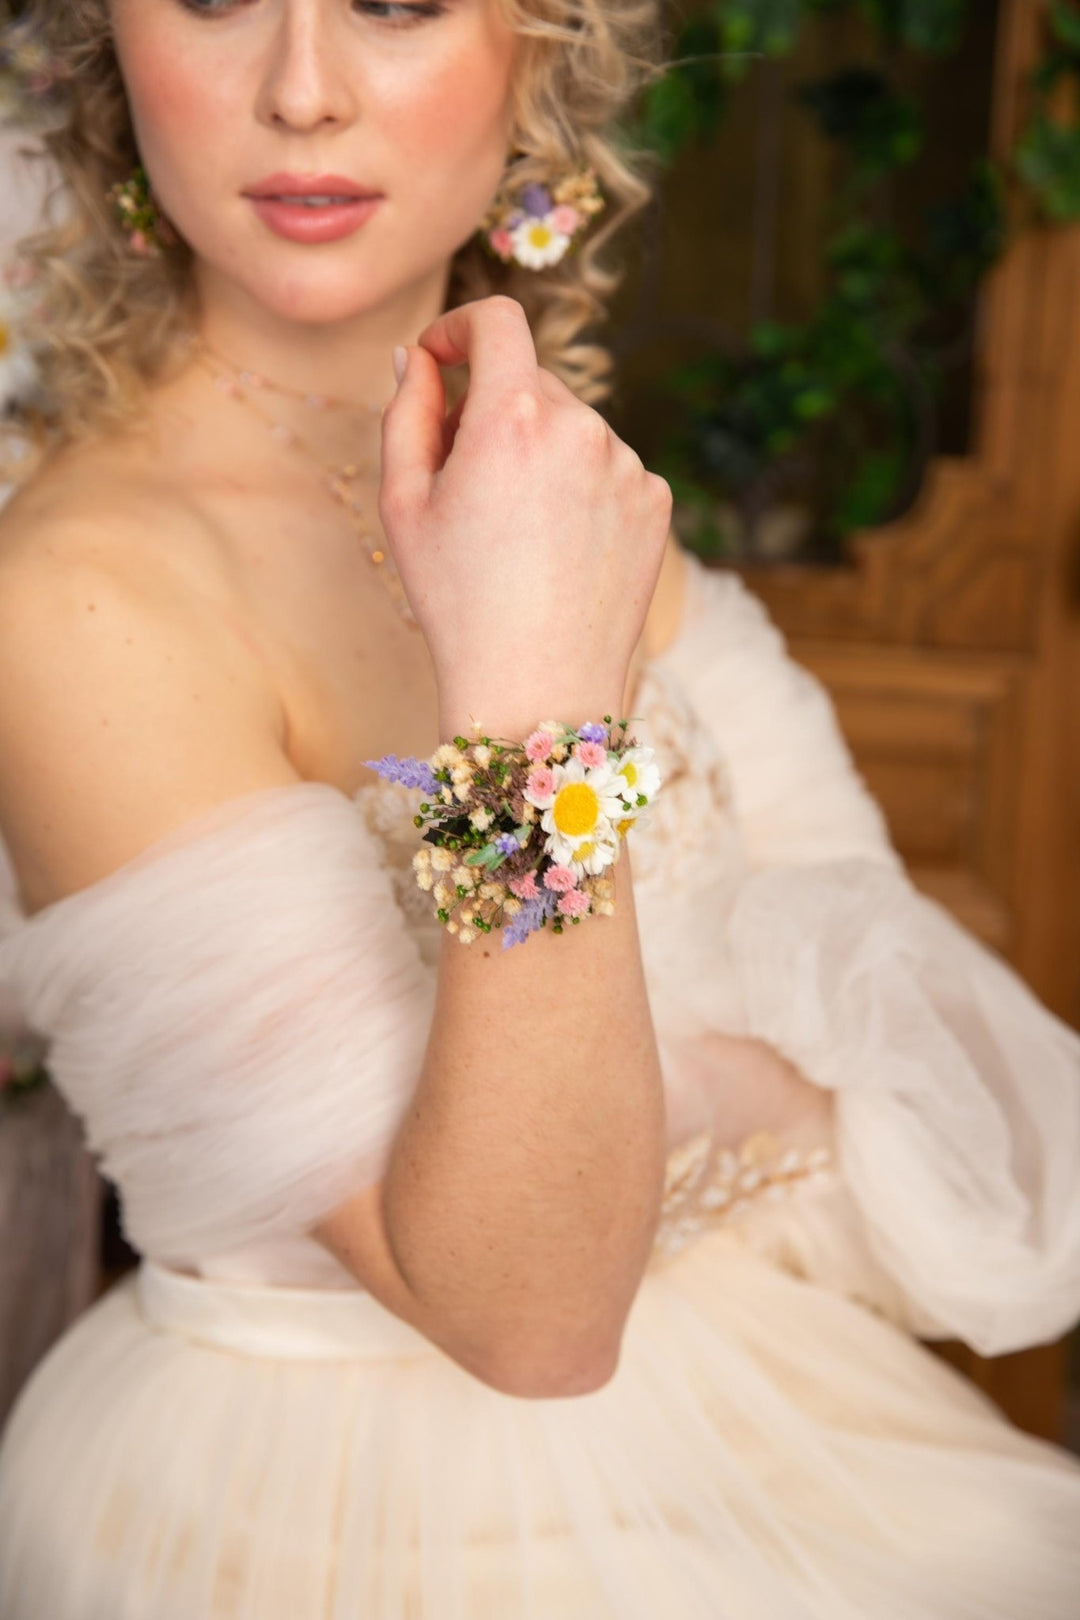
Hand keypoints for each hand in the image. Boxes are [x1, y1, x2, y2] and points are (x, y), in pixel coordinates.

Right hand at [379, 296, 671, 737]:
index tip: (443, 359)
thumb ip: (408, 411)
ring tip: (516, 535)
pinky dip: (579, 489)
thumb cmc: (457, 601)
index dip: (460, 327)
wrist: (538, 688)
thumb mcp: (405, 503)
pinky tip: (558, 551)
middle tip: (465, 484)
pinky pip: (608, 469)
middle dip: (493, 410)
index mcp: (513, 415)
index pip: (497, 319)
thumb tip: (421, 359)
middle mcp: (583, 426)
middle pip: (532, 381)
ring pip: (573, 429)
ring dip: (540, 453)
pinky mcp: (655, 502)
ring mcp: (628, 465)